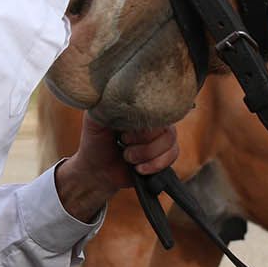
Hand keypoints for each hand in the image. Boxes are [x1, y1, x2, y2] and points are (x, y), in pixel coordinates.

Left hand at [53, 114, 178, 221]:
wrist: (97, 171)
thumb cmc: (95, 143)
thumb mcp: (94, 120)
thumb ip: (105, 106)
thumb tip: (119, 95)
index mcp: (138, 107)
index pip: (154, 106)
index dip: (141, 126)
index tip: (123, 135)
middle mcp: (153, 119)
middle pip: (165, 125)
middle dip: (143, 142)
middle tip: (123, 144)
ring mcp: (161, 136)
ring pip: (170, 141)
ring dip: (147, 154)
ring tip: (128, 157)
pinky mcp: (165, 154)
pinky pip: (173, 155)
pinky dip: (155, 165)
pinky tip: (139, 169)